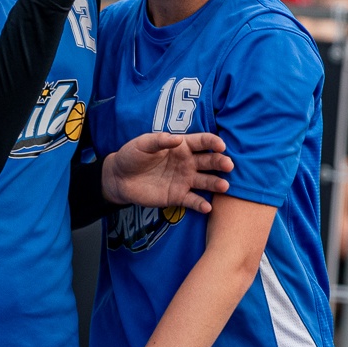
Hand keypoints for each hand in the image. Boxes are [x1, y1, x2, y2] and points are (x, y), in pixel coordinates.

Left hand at [101, 131, 232, 210]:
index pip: (202, 142)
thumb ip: (159, 140)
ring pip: (205, 181)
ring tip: (224, 186)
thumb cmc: (132, 156)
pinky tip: (207, 207)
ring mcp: (184, 180)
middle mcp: (188, 163)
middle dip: (220, 162)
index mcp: (182, 146)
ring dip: (216, 183)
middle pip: (209, 161)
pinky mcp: (178, 196)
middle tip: (228, 166)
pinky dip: (200, 204)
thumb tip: (178, 139)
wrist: (119, 178)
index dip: (213, 142)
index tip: (221, 146)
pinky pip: (192, 200)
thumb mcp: (142, 144)